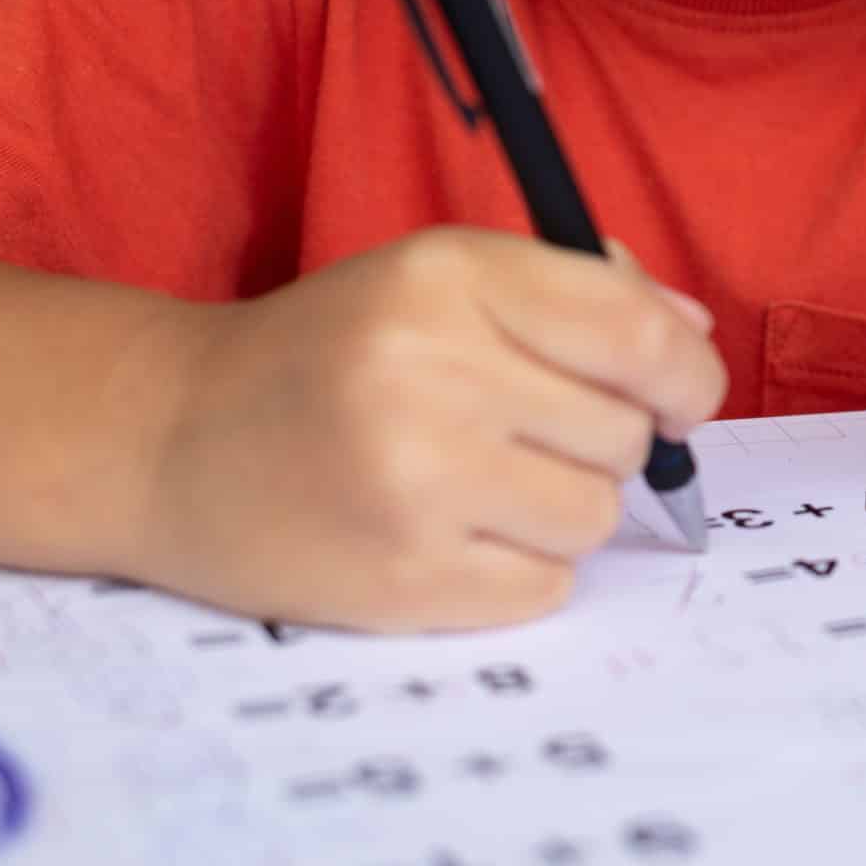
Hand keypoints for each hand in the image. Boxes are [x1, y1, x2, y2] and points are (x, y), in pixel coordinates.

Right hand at [141, 228, 724, 630]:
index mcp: (449, 278)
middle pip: (624, 434)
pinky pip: (546, 588)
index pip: (639, 333)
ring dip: (561, 510)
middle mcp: (432, 372)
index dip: (687, 375)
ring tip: (477, 484)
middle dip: (599, 439)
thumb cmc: (332, 352)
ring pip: (595, 517)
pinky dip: (519, 570)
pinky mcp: (401, 582)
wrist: (170, 440)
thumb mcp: (439, 280)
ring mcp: (414, 484)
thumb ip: (576, 293)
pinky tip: (450, 535)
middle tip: (520, 433)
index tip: (678, 396)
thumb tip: (694, 340)